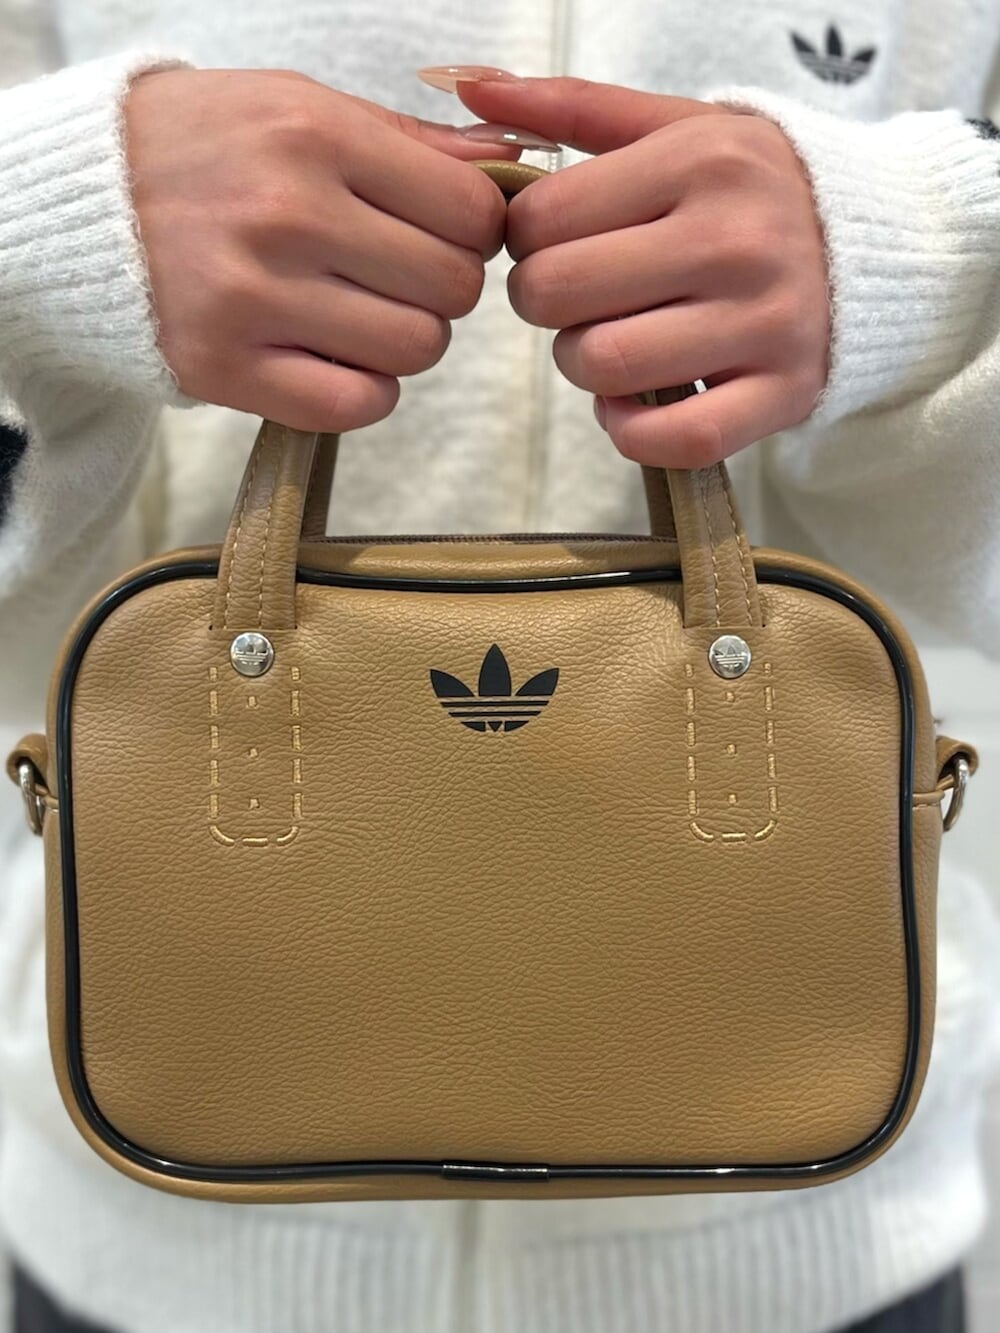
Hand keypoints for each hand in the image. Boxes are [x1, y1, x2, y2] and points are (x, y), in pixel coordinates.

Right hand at [125, 68, 516, 429]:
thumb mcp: (298, 107)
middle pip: (452, 288)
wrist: (84, 201)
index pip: (469, 213)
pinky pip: (355, 405)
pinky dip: (366, 391)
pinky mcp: (224, 367)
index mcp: (314, 137)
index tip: (442, 233)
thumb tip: (511, 162)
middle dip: (441, 287)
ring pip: (415, 350)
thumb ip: (408, 139)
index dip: (474, 232)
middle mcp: (286, 216)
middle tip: (397, 276)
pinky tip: (338, 360)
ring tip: (363, 314)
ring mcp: (252, 298)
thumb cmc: (208, 148)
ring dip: (406, 340)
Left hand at [454, 74, 829, 466]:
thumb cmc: (751, 188)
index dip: (524, 241)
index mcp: (701, 162)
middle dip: (544, 303)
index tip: (555, 244)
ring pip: (605, 367)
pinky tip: (633, 402)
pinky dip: (630, 431)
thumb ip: (571, 108)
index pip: (542, 220)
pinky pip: (673, 438)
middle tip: (576, 296)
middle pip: (558, 296)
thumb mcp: (675, 127)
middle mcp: (735, 241)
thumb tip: (469, 91)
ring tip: (610, 340)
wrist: (880, 246)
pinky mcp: (782, 394)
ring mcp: (765, 324)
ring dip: (583, 365)